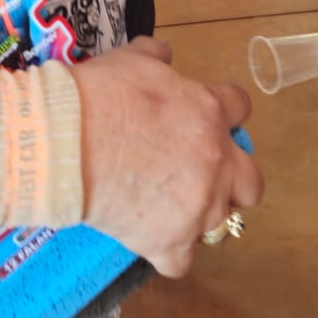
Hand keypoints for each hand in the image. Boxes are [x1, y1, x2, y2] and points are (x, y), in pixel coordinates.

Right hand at [73, 37, 261, 276]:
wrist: (66, 141)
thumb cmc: (98, 93)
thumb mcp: (131, 59)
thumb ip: (156, 57)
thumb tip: (164, 55)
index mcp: (209, 111)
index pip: (240, 108)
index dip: (222, 114)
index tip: (200, 120)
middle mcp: (215, 161)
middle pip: (252, 183)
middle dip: (231, 180)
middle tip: (198, 175)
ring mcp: (198, 206)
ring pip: (222, 225)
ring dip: (198, 216)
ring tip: (165, 210)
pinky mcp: (171, 242)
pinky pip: (181, 262)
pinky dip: (166, 253)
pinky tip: (146, 239)